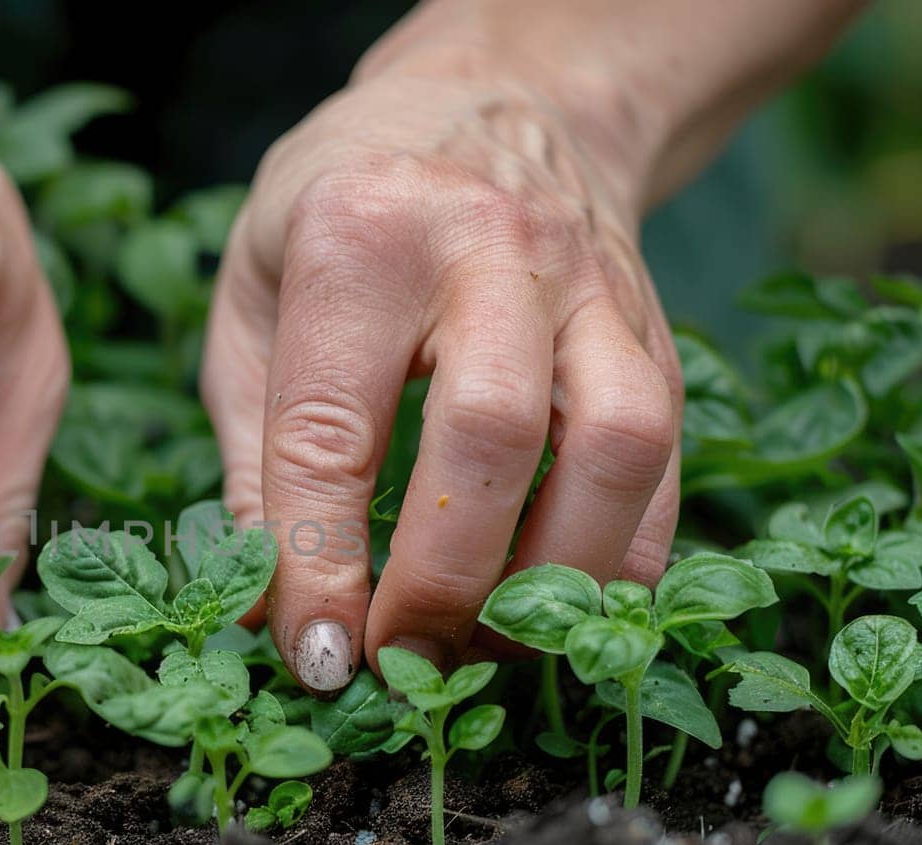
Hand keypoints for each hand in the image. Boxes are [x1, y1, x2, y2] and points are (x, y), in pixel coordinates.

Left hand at [202, 37, 680, 692]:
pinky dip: (616, 562)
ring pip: (617, 449)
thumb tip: (265, 612)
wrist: (493, 104)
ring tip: (480, 645)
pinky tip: (550, 608)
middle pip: (492, 434)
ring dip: (550, 583)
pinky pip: (667, 467)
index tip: (313, 655)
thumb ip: (255, 459)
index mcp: (358, 237)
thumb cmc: (342, 214)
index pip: (332, 430)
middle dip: (441, 582)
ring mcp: (590, 288)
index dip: (319, 564)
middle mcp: (488, 251)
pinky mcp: (656, 331)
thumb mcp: (254, 304)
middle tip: (396, 663)